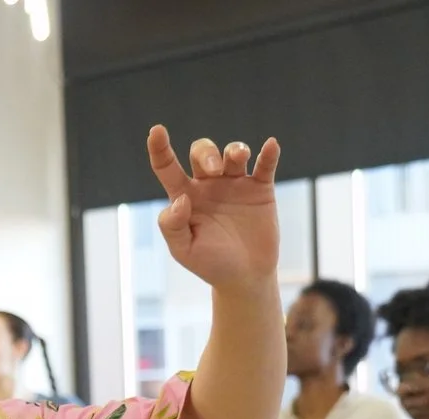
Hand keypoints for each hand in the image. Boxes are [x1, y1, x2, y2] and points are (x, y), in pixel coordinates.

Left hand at [147, 126, 281, 289]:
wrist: (245, 277)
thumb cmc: (210, 263)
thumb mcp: (184, 251)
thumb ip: (173, 226)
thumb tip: (180, 199)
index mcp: (185, 196)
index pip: (167, 167)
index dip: (160, 149)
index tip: (156, 132)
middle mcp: (208, 184)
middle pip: (202, 152)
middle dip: (206, 154)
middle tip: (212, 170)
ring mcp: (235, 184)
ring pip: (232, 153)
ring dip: (235, 150)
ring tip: (239, 157)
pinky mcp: (260, 189)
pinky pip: (265, 166)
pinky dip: (269, 155)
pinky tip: (271, 145)